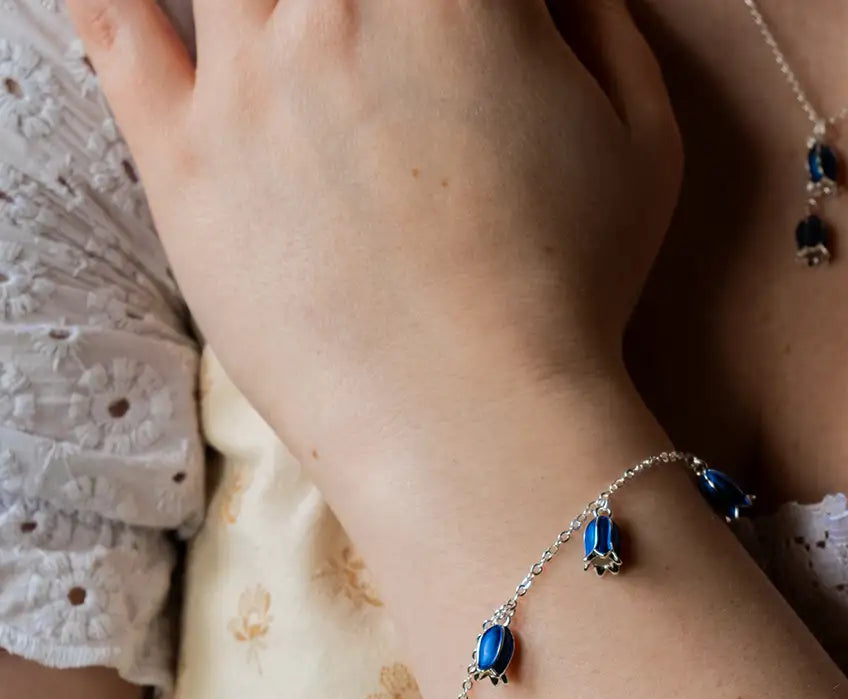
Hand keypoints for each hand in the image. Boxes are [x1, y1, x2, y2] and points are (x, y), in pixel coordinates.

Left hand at [68, 0, 681, 460]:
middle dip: (360, 9)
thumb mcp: (643, 146)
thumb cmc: (572, 294)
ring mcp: (246, 79)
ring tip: (299, 42)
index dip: (480, 8)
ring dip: (266, 5)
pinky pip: (118, 34)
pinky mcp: (182, 160)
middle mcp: (338, 2)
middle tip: (381, 52)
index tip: (482, 36)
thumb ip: (605, 24)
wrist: (476, 422)